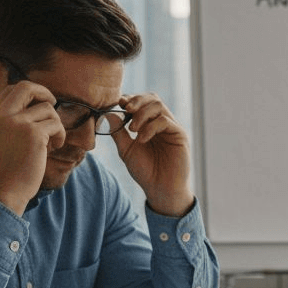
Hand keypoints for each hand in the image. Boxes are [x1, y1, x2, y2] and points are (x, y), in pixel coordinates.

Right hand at [0, 81, 64, 214]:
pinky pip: (56, 124)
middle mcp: (1, 115)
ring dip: (55, 124)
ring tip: (50, 142)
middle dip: (45, 93)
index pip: (12, 89)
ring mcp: (16, 122)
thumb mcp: (3, 137)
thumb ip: (13, 119)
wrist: (6, 190)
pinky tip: (53, 148)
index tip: (41, 104)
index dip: (31, 93)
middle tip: (54, 106)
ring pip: (48, 108)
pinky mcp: (32, 133)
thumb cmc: (10, 168)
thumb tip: (41, 102)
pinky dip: (60, 136)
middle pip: (27, 87)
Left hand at [110, 93, 194, 216]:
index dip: (130, 99)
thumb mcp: (126, 150)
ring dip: (142, 114)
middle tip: (126, 109)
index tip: (119, 104)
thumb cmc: (145, 171)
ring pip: (158, 106)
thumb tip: (107, 114)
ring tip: (133, 129)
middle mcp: (162, 123)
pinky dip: (150, 127)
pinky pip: (164, 121)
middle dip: (137, 100)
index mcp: (150, 124)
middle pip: (152, 98)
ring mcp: (172, 128)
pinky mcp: (179, 135)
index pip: (142, 102)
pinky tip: (142, 139)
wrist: (161, 189)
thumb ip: (118, 132)